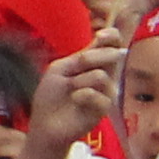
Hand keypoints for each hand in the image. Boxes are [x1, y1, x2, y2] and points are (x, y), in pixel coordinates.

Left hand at [12, 35, 121, 158]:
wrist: (46, 123)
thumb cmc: (50, 96)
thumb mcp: (59, 70)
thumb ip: (79, 58)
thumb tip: (100, 46)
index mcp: (93, 62)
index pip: (111, 44)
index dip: (111, 37)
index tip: (101, 36)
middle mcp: (105, 74)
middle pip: (113, 55)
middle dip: (91, 58)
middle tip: (76, 66)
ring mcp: (106, 91)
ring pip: (100, 76)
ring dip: (79, 81)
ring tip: (70, 92)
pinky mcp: (104, 108)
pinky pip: (97, 95)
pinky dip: (82, 95)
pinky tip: (75, 100)